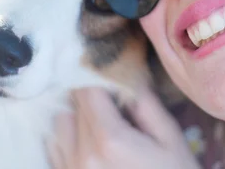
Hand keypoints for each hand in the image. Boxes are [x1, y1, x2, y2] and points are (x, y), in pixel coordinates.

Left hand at [49, 87, 199, 168]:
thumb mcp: (170, 139)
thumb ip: (145, 104)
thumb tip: (126, 76)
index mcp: (109, 139)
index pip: (88, 89)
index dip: (98, 75)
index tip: (110, 70)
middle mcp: (82, 155)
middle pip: (72, 104)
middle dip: (90, 92)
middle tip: (110, 92)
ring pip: (59, 123)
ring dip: (76, 113)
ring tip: (99, 116)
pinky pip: (54, 147)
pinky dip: (66, 135)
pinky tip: (88, 138)